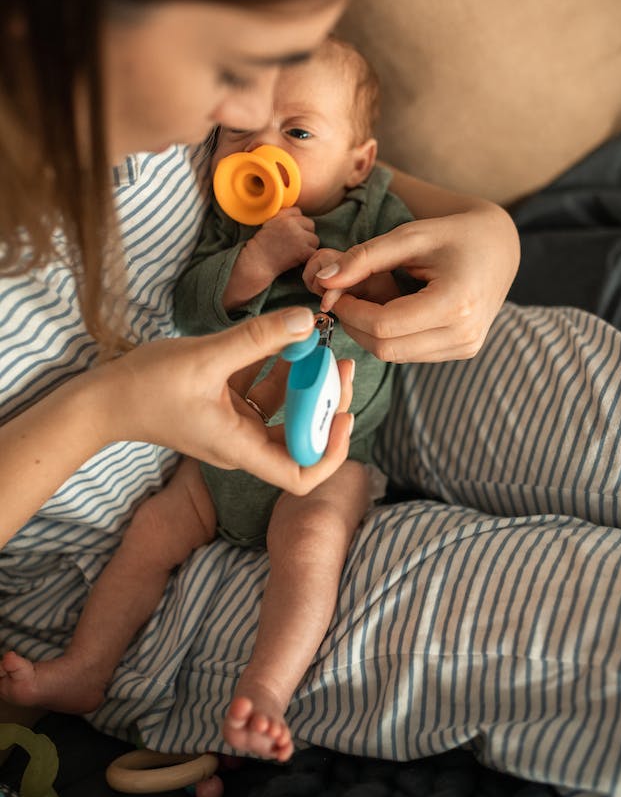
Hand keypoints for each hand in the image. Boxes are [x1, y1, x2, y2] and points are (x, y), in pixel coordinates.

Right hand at [101, 307, 353, 495]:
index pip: (301, 475)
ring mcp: (233, 425)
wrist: (101, 399)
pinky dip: (275, 369)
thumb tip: (306, 320)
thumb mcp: (206, 358)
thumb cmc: (146, 387)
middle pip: (301, 437)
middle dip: (325, 402)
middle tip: (339, 362)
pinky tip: (284, 337)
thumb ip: (258, 338)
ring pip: (283, 409)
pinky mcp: (222, 406)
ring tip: (316, 341)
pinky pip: (260, 392)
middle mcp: (242, 443)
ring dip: (303, 380)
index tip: (344, 412)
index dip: (331, 450)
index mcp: (241, 447)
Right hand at [245, 208, 318, 282]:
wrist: (257, 261)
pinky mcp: (303, 250)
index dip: (296, 222)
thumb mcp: (269, 224)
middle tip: (294, 243)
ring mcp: (299, 237)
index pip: (298, 212)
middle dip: (305, 233)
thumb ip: (282, 217)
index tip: (289, 232)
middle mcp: (292, 224)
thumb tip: (298, 214)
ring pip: (314, 239)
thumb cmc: (261, 246)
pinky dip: (307, 256)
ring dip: (308, 246)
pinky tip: (297, 259)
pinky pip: (313, 251)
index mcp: (283, 216)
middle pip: (310, 225)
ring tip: (295, 252)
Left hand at [306, 205, 519, 362]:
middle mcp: (464, 335)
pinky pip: (410, 353)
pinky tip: (390, 308)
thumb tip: (323, 281)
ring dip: (370, 332)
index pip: (384, 326)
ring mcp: (466, 348)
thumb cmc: (455, 234)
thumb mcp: (410, 236)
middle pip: (386, 348)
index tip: (334, 291)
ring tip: (368, 298)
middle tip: (343, 296)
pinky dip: (390, 335)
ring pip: (395, 355)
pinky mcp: (463, 351)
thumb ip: (364, 258)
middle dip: (355, 325)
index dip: (350, 311)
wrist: (501, 247)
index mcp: (456, 303)